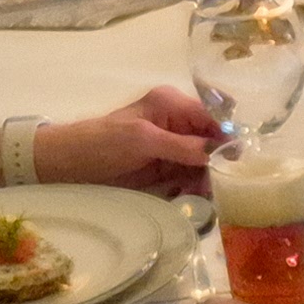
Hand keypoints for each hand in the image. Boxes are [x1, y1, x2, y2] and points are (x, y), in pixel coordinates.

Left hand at [33, 86, 219, 195]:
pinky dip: (193, 188)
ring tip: (202, 197)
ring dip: (206, 180)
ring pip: (203, 163)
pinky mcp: (164, 169)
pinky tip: (191, 199)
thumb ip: (182, 146)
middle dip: (216, 163)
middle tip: (217, 187)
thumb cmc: (101, 143)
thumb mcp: (143, 140)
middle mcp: (176, 123)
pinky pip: (189, 177)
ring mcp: (171, 148)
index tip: (237, 161)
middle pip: (212, 142)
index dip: (227, 136)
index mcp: (172, 104)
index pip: (212, 116)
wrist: (67, 166)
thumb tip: (219, 151)